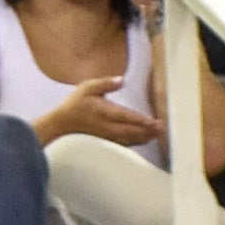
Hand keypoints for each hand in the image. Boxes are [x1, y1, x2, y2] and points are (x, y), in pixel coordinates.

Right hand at [34, 73, 163, 148]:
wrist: (62, 124)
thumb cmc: (75, 104)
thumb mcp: (87, 87)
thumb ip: (105, 84)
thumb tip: (122, 80)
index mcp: (104, 111)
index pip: (126, 116)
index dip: (141, 120)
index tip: (154, 121)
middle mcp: (108, 126)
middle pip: (131, 131)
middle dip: (148, 130)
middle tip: (162, 128)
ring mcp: (108, 137)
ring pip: (130, 139)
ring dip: (145, 137)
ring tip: (157, 134)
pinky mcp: (107, 142)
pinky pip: (125, 144)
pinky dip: (137, 142)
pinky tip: (145, 139)